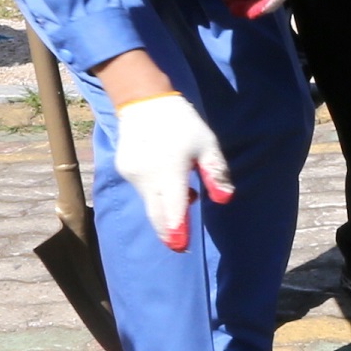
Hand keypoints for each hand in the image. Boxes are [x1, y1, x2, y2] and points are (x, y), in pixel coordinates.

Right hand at [112, 92, 231, 251]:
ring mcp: (132, 175)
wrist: (144, 103)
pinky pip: (143, 190)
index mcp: (169, 172)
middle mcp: (146, 178)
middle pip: (156, 215)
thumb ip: (216, 174)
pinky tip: (170, 181)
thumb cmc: (182, 124)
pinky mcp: (124, 171)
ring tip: (187, 197)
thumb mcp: (207, 146)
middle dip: (168, 231)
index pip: (172, 210)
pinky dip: (156, 193)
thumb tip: (225, 199)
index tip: (181, 247)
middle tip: (179, 246)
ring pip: (149, 202)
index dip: (177, 231)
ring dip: (165, 208)